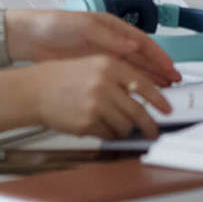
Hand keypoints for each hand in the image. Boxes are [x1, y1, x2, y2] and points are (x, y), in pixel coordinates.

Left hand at [6, 8, 180, 85]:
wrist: (28, 37)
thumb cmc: (54, 25)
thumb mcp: (83, 26)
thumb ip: (109, 37)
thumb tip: (132, 46)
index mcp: (113, 28)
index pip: (143, 43)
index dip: (159, 57)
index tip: (171, 69)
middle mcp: (112, 43)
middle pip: (142, 59)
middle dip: (159, 71)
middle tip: (174, 84)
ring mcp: (103, 57)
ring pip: (132, 70)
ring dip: (148, 80)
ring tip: (163, 92)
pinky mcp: (93, 70)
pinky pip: (117, 79)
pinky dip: (129, 87)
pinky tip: (137, 96)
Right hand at [22, 54, 171, 139]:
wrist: (34, 90)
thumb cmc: (63, 78)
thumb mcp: (94, 66)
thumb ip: (119, 77)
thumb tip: (143, 95)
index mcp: (110, 66)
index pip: (144, 85)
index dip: (159, 100)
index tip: (167, 109)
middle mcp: (105, 83)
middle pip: (138, 110)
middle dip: (149, 125)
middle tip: (154, 131)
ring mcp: (96, 104)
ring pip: (125, 125)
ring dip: (127, 131)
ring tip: (123, 130)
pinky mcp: (86, 122)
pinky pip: (108, 134)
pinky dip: (110, 135)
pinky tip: (105, 130)